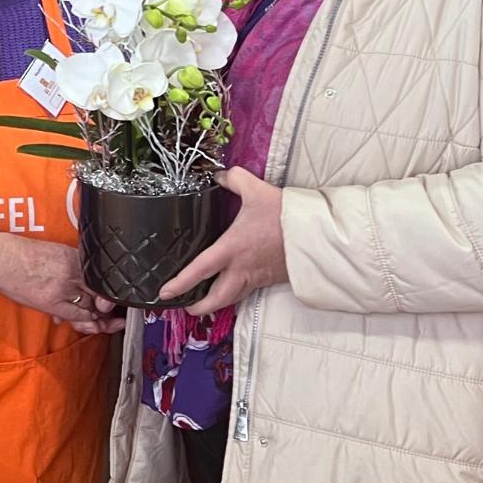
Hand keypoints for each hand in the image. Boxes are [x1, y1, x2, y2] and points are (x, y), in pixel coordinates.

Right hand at [0, 231, 118, 331]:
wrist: (1, 259)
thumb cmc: (23, 255)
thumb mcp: (55, 252)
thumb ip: (72, 266)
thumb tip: (82, 287)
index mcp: (74, 257)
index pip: (101, 278)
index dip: (111, 292)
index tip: (115, 300)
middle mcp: (72, 272)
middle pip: (100, 294)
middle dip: (109, 309)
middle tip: (116, 319)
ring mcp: (63, 288)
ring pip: (90, 308)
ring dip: (99, 319)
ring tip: (105, 325)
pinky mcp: (51, 302)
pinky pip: (75, 316)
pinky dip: (84, 322)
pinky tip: (90, 325)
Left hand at [160, 167, 288, 315]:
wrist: (318, 234)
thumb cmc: (284, 215)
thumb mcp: (256, 190)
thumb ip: (234, 179)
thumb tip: (220, 175)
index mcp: (232, 249)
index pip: (199, 270)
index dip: (180, 283)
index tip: (164, 293)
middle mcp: (242, 269)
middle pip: (216, 299)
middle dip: (199, 307)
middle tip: (186, 306)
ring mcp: (258, 277)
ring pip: (233, 298)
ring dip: (217, 303)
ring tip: (205, 301)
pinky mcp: (271, 278)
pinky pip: (250, 291)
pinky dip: (237, 293)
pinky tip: (234, 286)